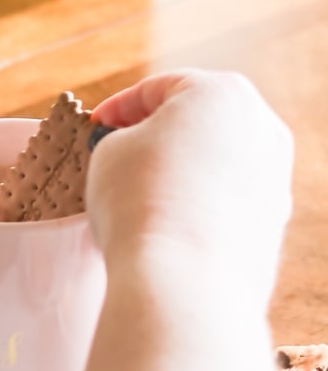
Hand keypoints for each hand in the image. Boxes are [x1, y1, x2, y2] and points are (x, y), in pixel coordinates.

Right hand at [88, 69, 292, 300]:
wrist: (183, 283)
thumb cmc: (141, 204)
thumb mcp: (109, 151)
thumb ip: (125, 137)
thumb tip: (138, 151)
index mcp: (224, 93)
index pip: (160, 88)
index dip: (117, 107)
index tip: (94, 130)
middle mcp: (263, 129)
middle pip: (198, 122)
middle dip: (155, 136)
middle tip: (116, 155)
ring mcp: (276, 180)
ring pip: (217, 164)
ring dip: (180, 172)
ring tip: (138, 195)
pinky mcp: (274, 226)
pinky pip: (227, 204)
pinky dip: (199, 206)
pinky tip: (166, 226)